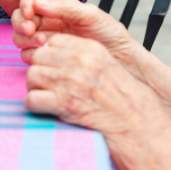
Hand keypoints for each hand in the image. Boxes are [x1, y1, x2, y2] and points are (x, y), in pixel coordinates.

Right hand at [12, 0, 144, 81]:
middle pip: (20, 17)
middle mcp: (49, 22)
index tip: (30, 14)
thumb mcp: (91, 16)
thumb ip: (65, 8)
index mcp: (58, 6)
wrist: (120, 60)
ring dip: (25, 39)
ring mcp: (47, 40)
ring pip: (21, 37)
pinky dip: (31, 53)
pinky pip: (28, 54)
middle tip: (31, 31)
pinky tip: (46, 54)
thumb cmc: (110, 35)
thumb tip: (38, 3)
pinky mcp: (48, 58)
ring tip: (42, 42)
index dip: (25, 4)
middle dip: (21, 23)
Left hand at [24, 32, 170, 153]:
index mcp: (92, 50)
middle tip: (47, 85)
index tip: (53, 66)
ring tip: (47, 98)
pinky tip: (46, 110)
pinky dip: (34, 107)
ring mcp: (71, 83)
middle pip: (39, 57)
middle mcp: (80, 62)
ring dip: (35, 88)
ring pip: (32, 76)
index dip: (49, 55)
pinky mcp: (64, 105)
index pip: (54, 41)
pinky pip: (31, 100)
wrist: (138, 128)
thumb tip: (60, 56)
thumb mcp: (110, 67)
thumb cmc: (127, 102)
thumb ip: (87, 58)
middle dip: (40, 70)